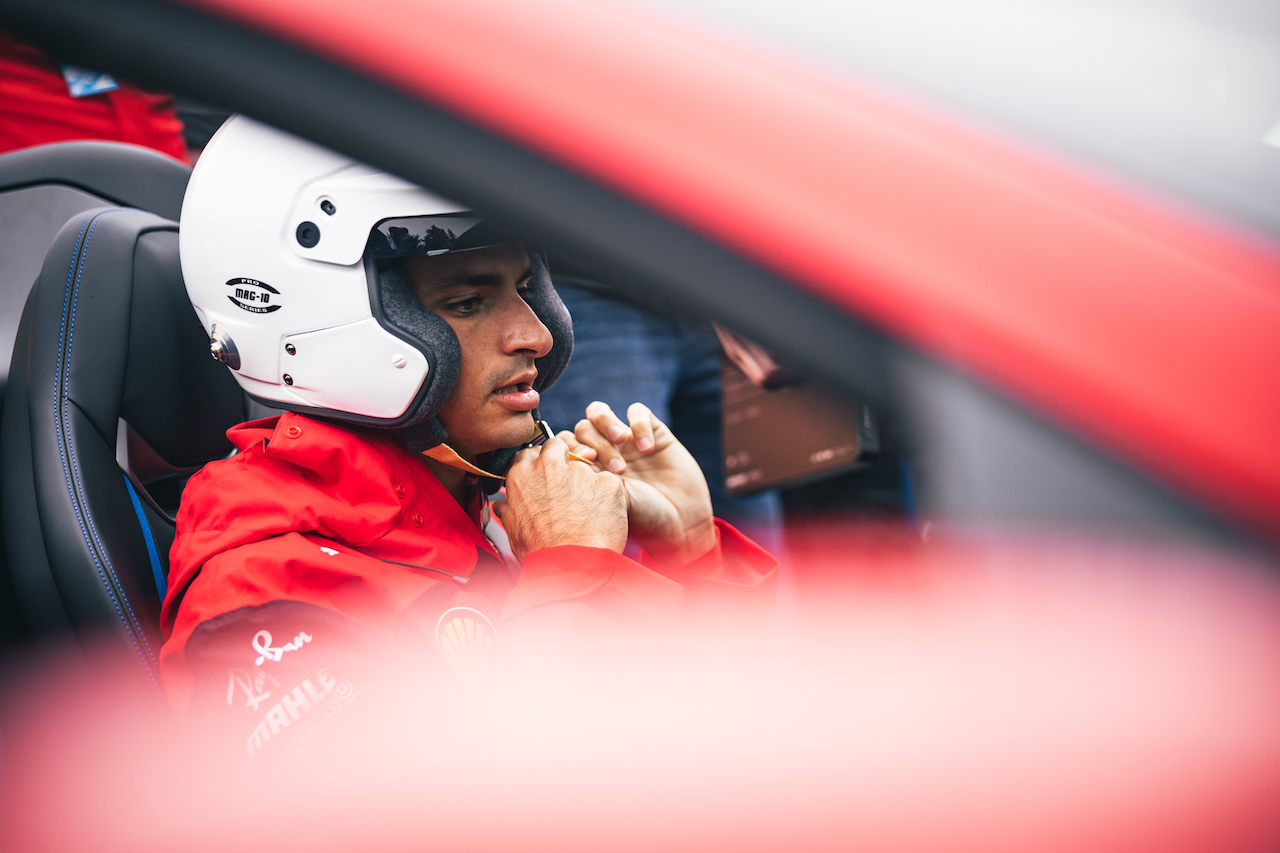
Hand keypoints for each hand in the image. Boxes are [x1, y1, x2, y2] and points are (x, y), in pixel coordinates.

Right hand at [492, 436, 627, 560]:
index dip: (541, 464)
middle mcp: (549, 467)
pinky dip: (609, 497)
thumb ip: (509, 511)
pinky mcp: (607, 482)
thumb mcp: (514, 531)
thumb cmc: (540, 552)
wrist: (570, 567)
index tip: (547, 476)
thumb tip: (501, 506)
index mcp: (522, 476)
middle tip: (570, 484)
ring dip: (588, 483)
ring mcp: (580, 472)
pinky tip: (604, 517)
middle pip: (558, 446)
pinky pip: (610, 483)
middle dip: (565, 458)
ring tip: (589, 512)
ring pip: (587, 467)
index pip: (531, 453)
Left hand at [564, 402, 715, 565]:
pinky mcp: (653, 432)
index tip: (587, 462)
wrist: (681, 521)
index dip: (571, 447)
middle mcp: (603, 452)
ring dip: (607, 424)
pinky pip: (637, 412)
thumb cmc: (643, 518)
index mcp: (588, 470)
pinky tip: (648, 448)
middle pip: (582, 427)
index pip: (565, 445)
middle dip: (595, 441)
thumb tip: (562, 459)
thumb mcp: (607, 501)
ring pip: (600, 413)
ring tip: (622, 441)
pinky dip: (639, 425)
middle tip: (616, 467)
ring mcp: (627, 441)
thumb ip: (585, 477)